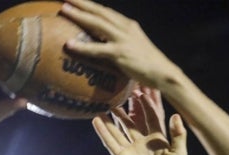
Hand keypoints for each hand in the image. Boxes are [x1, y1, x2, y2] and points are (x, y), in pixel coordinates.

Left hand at [61, 0, 177, 88]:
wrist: (163, 73)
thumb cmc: (148, 65)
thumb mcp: (134, 47)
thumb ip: (120, 43)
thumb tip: (104, 45)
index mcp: (129, 25)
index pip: (106, 12)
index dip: (91, 5)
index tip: (77, 0)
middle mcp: (125, 28)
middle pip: (100, 12)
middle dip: (82, 3)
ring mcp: (123, 40)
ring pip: (97, 24)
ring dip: (79, 15)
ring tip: (64, 10)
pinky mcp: (120, 53)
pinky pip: (97, 49)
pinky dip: (82, 46)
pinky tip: (69, 44)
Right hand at [92, 91, 186, 154]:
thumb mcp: (179, 154)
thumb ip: (178, 134)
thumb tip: (176, 115)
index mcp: (158, 140)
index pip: (151, 117)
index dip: (147, 104)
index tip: (142, 91)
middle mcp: (143, 143)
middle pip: (133, 121)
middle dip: (128, 108)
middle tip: (122, 92)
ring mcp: (131, 150)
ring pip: (119, 130)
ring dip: (112, 118)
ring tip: (105, 104)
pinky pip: (110, 141)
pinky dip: (103, 131)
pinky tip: (96, 119)